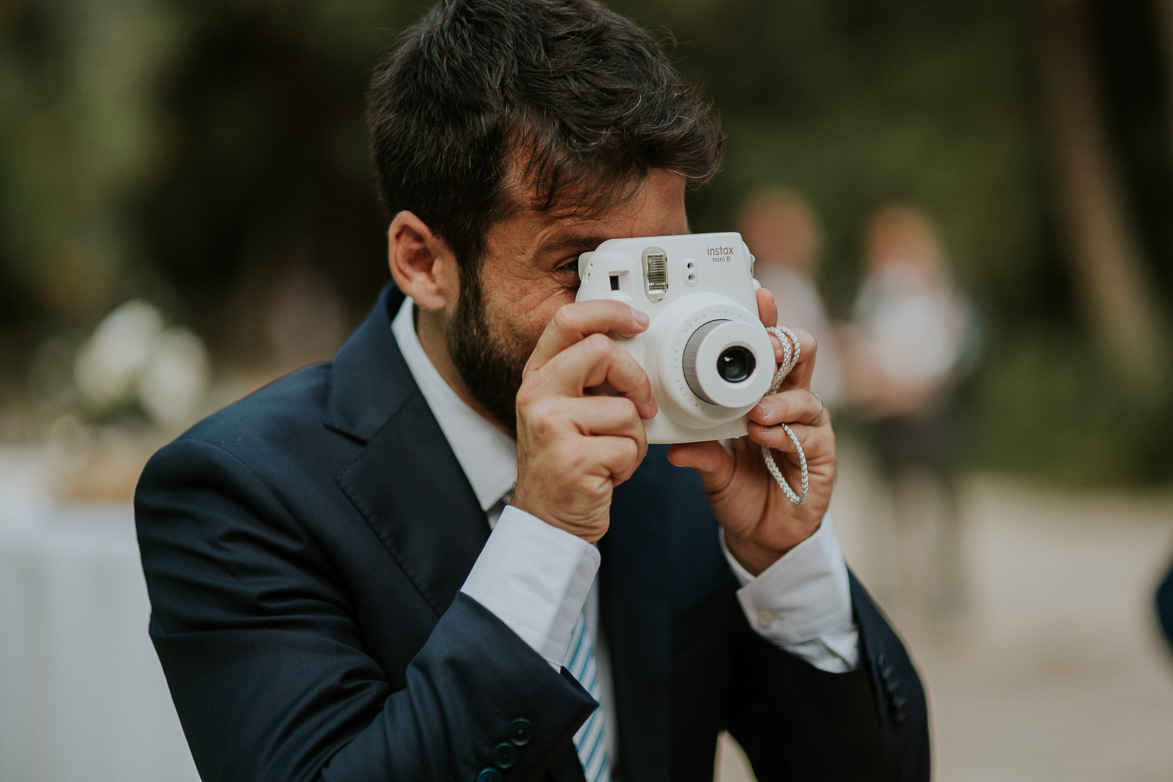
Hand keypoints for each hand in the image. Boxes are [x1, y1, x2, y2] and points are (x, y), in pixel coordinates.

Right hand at [512, 301, 657, 542]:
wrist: (548, 519)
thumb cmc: (565, 463)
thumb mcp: (563, 410)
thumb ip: (585, 376)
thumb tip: (633, 343)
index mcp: (537, 377)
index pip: (567, 320)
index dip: (608, 311)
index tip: (638, 321)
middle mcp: (537, 395)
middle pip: (602, 351)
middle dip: (635, 380)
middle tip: (641, 405)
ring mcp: (551, 426)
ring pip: (625, 408)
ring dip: (633, 437)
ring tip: (610, 453)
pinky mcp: (573, 458)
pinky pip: (628, 445)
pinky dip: (629, 464)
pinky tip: (607, 473)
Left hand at [667, 287, 836, 574]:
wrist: (761, 535)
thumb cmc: (739, 488)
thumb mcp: (711, 468)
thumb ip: (700, 454)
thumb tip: (674, 449)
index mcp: (762, 393)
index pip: (768, 348)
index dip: (766, 321)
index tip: (756, 298)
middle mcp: (789, 404)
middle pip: (800, 356)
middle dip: (784, 345)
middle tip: (765, 347)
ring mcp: (808, 429)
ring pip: (807, 396)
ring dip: (781, 400)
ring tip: (758, 412)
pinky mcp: (821, 458)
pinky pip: (810, 437)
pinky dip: (786, 434)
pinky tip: (767, 435)